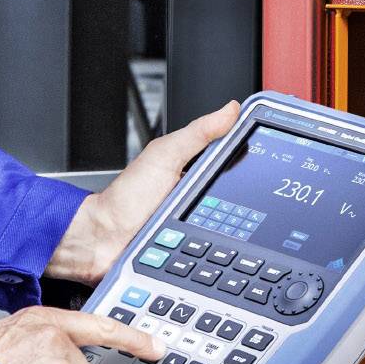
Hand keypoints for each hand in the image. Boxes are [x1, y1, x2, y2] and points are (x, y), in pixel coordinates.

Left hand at [46, 101, 239, 284]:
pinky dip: (217, 253)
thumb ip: (197, 133)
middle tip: (228, 202)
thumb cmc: (126, 198)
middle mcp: (200, 199)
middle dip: (242, 205)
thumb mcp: (165, 155)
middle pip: (238, 200)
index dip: (250, 161)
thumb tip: (229, 110)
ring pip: (231, 229)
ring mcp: (197, 226)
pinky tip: (214, 250)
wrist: (103, 239)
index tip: (262, 160)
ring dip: (230, 231)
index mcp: (196, 171)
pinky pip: (215, 252)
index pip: (233, 163)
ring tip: (214, 226)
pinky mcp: (194, 252)